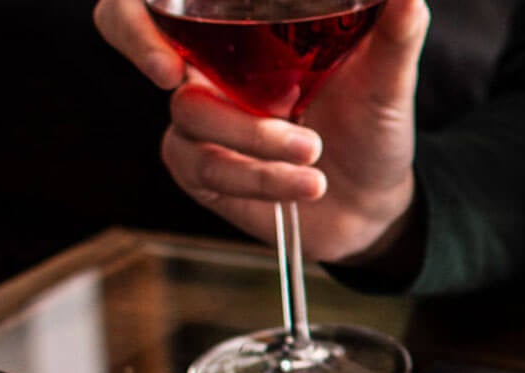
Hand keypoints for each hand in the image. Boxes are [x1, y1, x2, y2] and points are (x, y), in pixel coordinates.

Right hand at [93, 0, 427, 261]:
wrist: (376, 201)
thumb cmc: (372, 125)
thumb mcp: (389, 77)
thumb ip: (396, 32)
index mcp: (241, 28)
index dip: (141, 6)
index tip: (171, 37)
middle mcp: (207, 64)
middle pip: (127, 28)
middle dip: (140, 44)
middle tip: (172, 73)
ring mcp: (198, 118)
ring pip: (190, 114)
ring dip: (254, 137)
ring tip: (314, 151)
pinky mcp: (201, 171)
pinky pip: (209, 168)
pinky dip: (261, 177)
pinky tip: (305, 183)